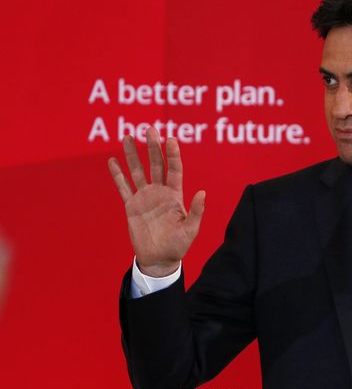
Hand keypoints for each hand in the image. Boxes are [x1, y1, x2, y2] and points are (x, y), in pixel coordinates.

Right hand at [108, 127, 204, 276]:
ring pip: (138, 172)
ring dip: (132, 155)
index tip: (170, 139)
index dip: (173, 155)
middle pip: (155, 165)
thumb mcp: (191, 230)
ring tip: (128, 136)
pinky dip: (118, 175)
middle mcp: (160, 192)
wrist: (160, 259)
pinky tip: (112, 161)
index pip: (174, 170)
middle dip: (153, 147)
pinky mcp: (132, 206)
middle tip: (150, 129)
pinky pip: (123, 187)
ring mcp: (145, 198)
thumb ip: (197, 211)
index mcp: (175, 196)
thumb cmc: (178, 245)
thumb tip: (203, 192)